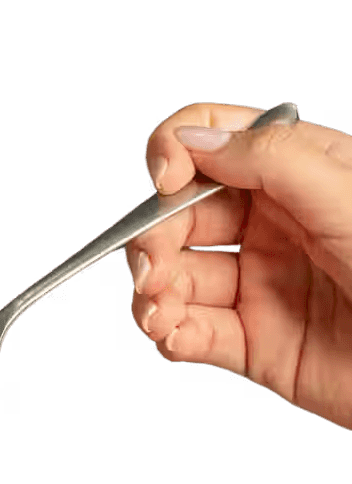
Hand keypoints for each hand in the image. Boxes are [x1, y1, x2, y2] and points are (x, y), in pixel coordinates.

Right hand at [125, 102, 351, 430]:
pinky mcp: (253, 346)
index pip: (216, 144)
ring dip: (152, 292)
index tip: (166, 180)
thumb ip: (272, 160)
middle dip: (154, 238)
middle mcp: (273, 229)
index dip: (178, 154)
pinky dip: (168, 334)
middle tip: (154, 267)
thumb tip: (196, 137)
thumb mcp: (346, 197)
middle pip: (182, 216)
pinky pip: (193, 334)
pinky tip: (171, 334)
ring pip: (177, 278)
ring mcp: (259, 288)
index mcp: (298, 178)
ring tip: (158, 311)